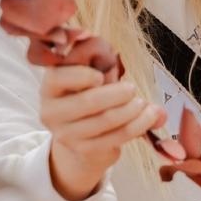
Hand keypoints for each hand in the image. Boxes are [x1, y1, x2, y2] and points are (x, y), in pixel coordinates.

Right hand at [41, 65, 164, 200]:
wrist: (82, 130)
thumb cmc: (89, 91)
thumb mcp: (92, 71)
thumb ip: (104, 61)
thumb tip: (113, 52)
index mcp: (51, 86)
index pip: (58, 78)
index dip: (82, 76)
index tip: (101, 76)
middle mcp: (52, 111)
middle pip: (88, 101)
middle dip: (117, 94)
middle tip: (132, 89)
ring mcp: (66, 133)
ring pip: (105, 120)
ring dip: (132, 110)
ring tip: (144, 103)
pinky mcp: (85, 149)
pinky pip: (116, 136)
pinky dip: (138, 125)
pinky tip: (149, 117)